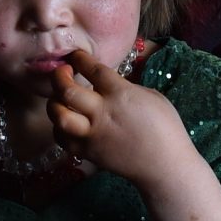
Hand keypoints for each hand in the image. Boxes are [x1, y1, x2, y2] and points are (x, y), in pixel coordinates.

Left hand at [48, 49, 193, 188]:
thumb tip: (108, 85)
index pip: (92, 69)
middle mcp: (102, 113)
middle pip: (67, 91)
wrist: (165, 165)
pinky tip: (66, 121)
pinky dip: (59, 127)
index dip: (79, 58)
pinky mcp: (88, 153)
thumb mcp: (151, 96)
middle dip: (58, 76)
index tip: (75, 55)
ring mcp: (92, 135)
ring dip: (54, 103)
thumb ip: (126, 87)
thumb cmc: (166, 128)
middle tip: (62, 72)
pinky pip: (62, 138)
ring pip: (59, 116)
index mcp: (121, 94)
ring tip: (60, 98)